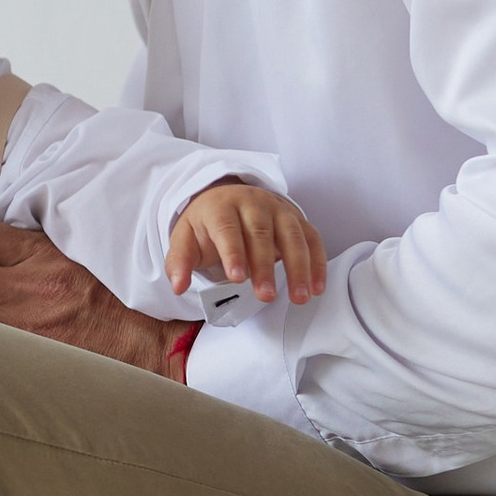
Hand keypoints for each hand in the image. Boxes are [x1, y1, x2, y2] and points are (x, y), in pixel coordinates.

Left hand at [167, 182, 327, 309]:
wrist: (227, 199)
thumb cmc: (207, 224)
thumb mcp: (186, 238)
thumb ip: (179, 262)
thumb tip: (177, 286)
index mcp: (221, 207)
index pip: (227, 228)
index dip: (233, 252)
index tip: (236, 278)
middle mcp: (252, 203)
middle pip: (261, 232)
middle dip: (264, 265)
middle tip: (265, 295)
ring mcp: (278, 209)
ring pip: (292, 234)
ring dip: (298, 267)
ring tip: (300, 297)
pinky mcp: (297, 219)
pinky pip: (312, 238)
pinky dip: (317, 262)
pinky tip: (317, 287)